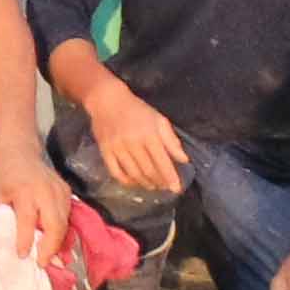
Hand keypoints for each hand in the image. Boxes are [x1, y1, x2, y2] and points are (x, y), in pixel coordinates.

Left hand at [0, 131, 78, 265]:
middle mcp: (45, 191)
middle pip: (55, 225)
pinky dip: (64, 232)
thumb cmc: (4, 174)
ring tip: (52, 258)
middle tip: (42, 263)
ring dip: (59, 243)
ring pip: (64, 223)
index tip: (23, 256)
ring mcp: (59, 191)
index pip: (27, 220)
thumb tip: (7, 241)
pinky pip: (68, 216)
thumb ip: (3, 216)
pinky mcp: (67, 192)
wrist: (20, 150)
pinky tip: (58, 243)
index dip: (26, 240)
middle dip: (50, 248)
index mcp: (24, 191)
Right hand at [78, 78, 190, 197]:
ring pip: (134, 174)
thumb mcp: (159, 120)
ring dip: (145, 183)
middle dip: (159, 182)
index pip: (162, 162)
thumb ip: (171, 141)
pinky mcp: (105, 151)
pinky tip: (134, 182)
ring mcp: (118, 148)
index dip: (170, 178)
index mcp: (149, 135)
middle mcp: (133, 143)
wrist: (107, 101)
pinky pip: (116, 172)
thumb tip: (184, 160)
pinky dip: (126, 181)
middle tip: (165, 187)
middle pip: (148, 170)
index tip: (177, 189)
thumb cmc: (137, 110)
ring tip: (152, 186)